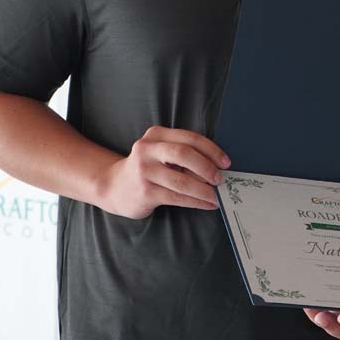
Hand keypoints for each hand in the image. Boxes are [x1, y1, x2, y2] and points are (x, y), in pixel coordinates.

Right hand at [98, 126, 230, 218]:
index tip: (226, 162)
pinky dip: (196, 201)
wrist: (113, 187)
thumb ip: (183, 154)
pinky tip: (206, 204)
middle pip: (184, 154)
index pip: (189, 138)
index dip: (211, 150)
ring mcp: (144, 171)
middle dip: (207, 167)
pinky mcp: (145, 191)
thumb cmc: (147, 169)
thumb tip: (217, 167)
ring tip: (216, 195)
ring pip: (182, 180)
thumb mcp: (161, 153)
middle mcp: (147, 150)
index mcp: (156, 135)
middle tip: (220, 179)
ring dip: (204, 189)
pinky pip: (177, 197)